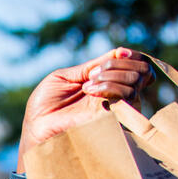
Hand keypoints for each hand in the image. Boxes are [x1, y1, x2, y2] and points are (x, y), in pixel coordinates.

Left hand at [19, 48, 152, 157]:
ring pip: (136, 83)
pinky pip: (128, 99)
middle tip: (93, 74)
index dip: (132, 56)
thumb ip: (92, 65)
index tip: (117, 53)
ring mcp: (114, 108)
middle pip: (143, 71)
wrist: (35, 126)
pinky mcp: (111, 120)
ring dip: (112, 76)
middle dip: (120, 65)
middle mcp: (114, 95)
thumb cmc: (45, 104)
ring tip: (87, 85)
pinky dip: (110, 87)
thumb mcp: (66, 76)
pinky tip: (90, 91)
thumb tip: (120, 52)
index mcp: (106, 83)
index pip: (137, 65)